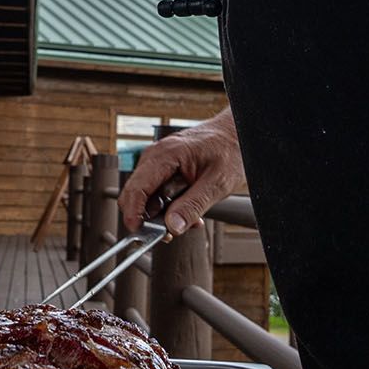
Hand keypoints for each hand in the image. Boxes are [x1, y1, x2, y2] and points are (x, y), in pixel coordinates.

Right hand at [118, 108, 245, 234]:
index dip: (133, 214)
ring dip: (164, 213)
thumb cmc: (229, 150)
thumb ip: (193, 205)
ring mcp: (157, 162)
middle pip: (136, 195)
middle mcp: (155, 156)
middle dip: (151, 218)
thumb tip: (172, 226)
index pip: (137, 188)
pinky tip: (189, 209)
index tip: (139, 233)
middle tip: (173, 232)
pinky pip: (157, 193)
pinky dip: (169, 206)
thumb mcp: (217, 183)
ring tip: (191, 218)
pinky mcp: (163, 169)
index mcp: (166, 155)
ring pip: (147, 197)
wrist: (236, 134)